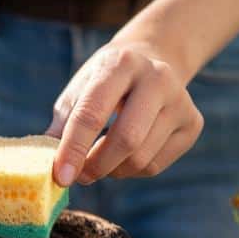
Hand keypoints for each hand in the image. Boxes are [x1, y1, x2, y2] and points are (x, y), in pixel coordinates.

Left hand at [46, 41, 203, 185]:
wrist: (152, 60)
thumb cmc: (104, 82)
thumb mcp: (79, 91)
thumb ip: (62, 125)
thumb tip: (45, 164)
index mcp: (120, 64)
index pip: (93, 113)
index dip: (73, 149)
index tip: (60, 177)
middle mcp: (157, 78)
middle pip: (126, 140)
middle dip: (96, 166)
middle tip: (79, 175)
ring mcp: (181, 101)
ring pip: (141, 159)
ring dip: (112, 171)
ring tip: (100, 160)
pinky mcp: (193, 123)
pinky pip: (154, 166)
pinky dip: (131, 171)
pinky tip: (124, 155)